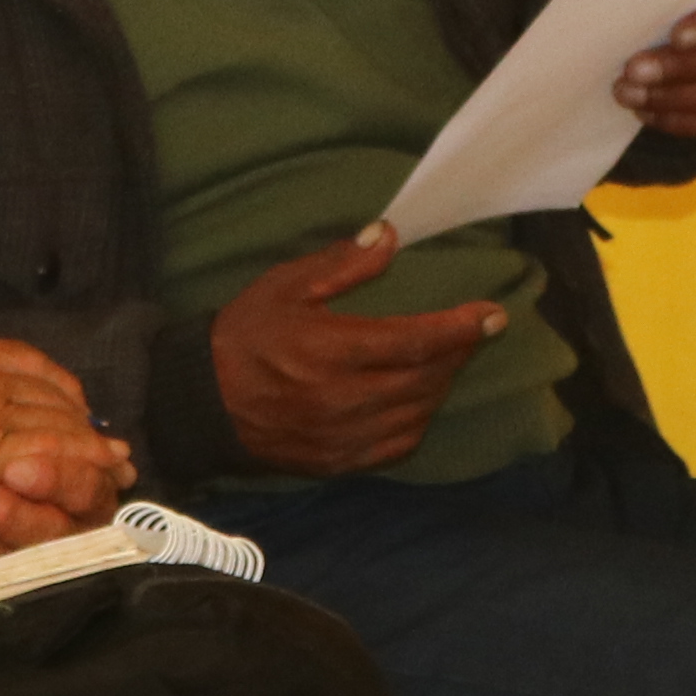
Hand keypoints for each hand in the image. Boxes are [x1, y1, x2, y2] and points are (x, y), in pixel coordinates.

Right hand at [207, 227, 501, 476]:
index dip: (461, 329)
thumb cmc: (245, 335)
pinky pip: (396, 445)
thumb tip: (390, 235)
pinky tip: (418, 399)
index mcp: (332, 350)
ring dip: (440, 386)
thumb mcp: (286, 285)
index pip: (416, 341)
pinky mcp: (338, 461)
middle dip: (457, 353)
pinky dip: (417, 420)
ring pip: (417, 413)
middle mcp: (344, 399)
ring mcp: (343, 437)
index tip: (493, 314)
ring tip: (447, 360)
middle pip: (425, 379)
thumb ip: (343, 264)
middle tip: (474, 331)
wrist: (201, 401)